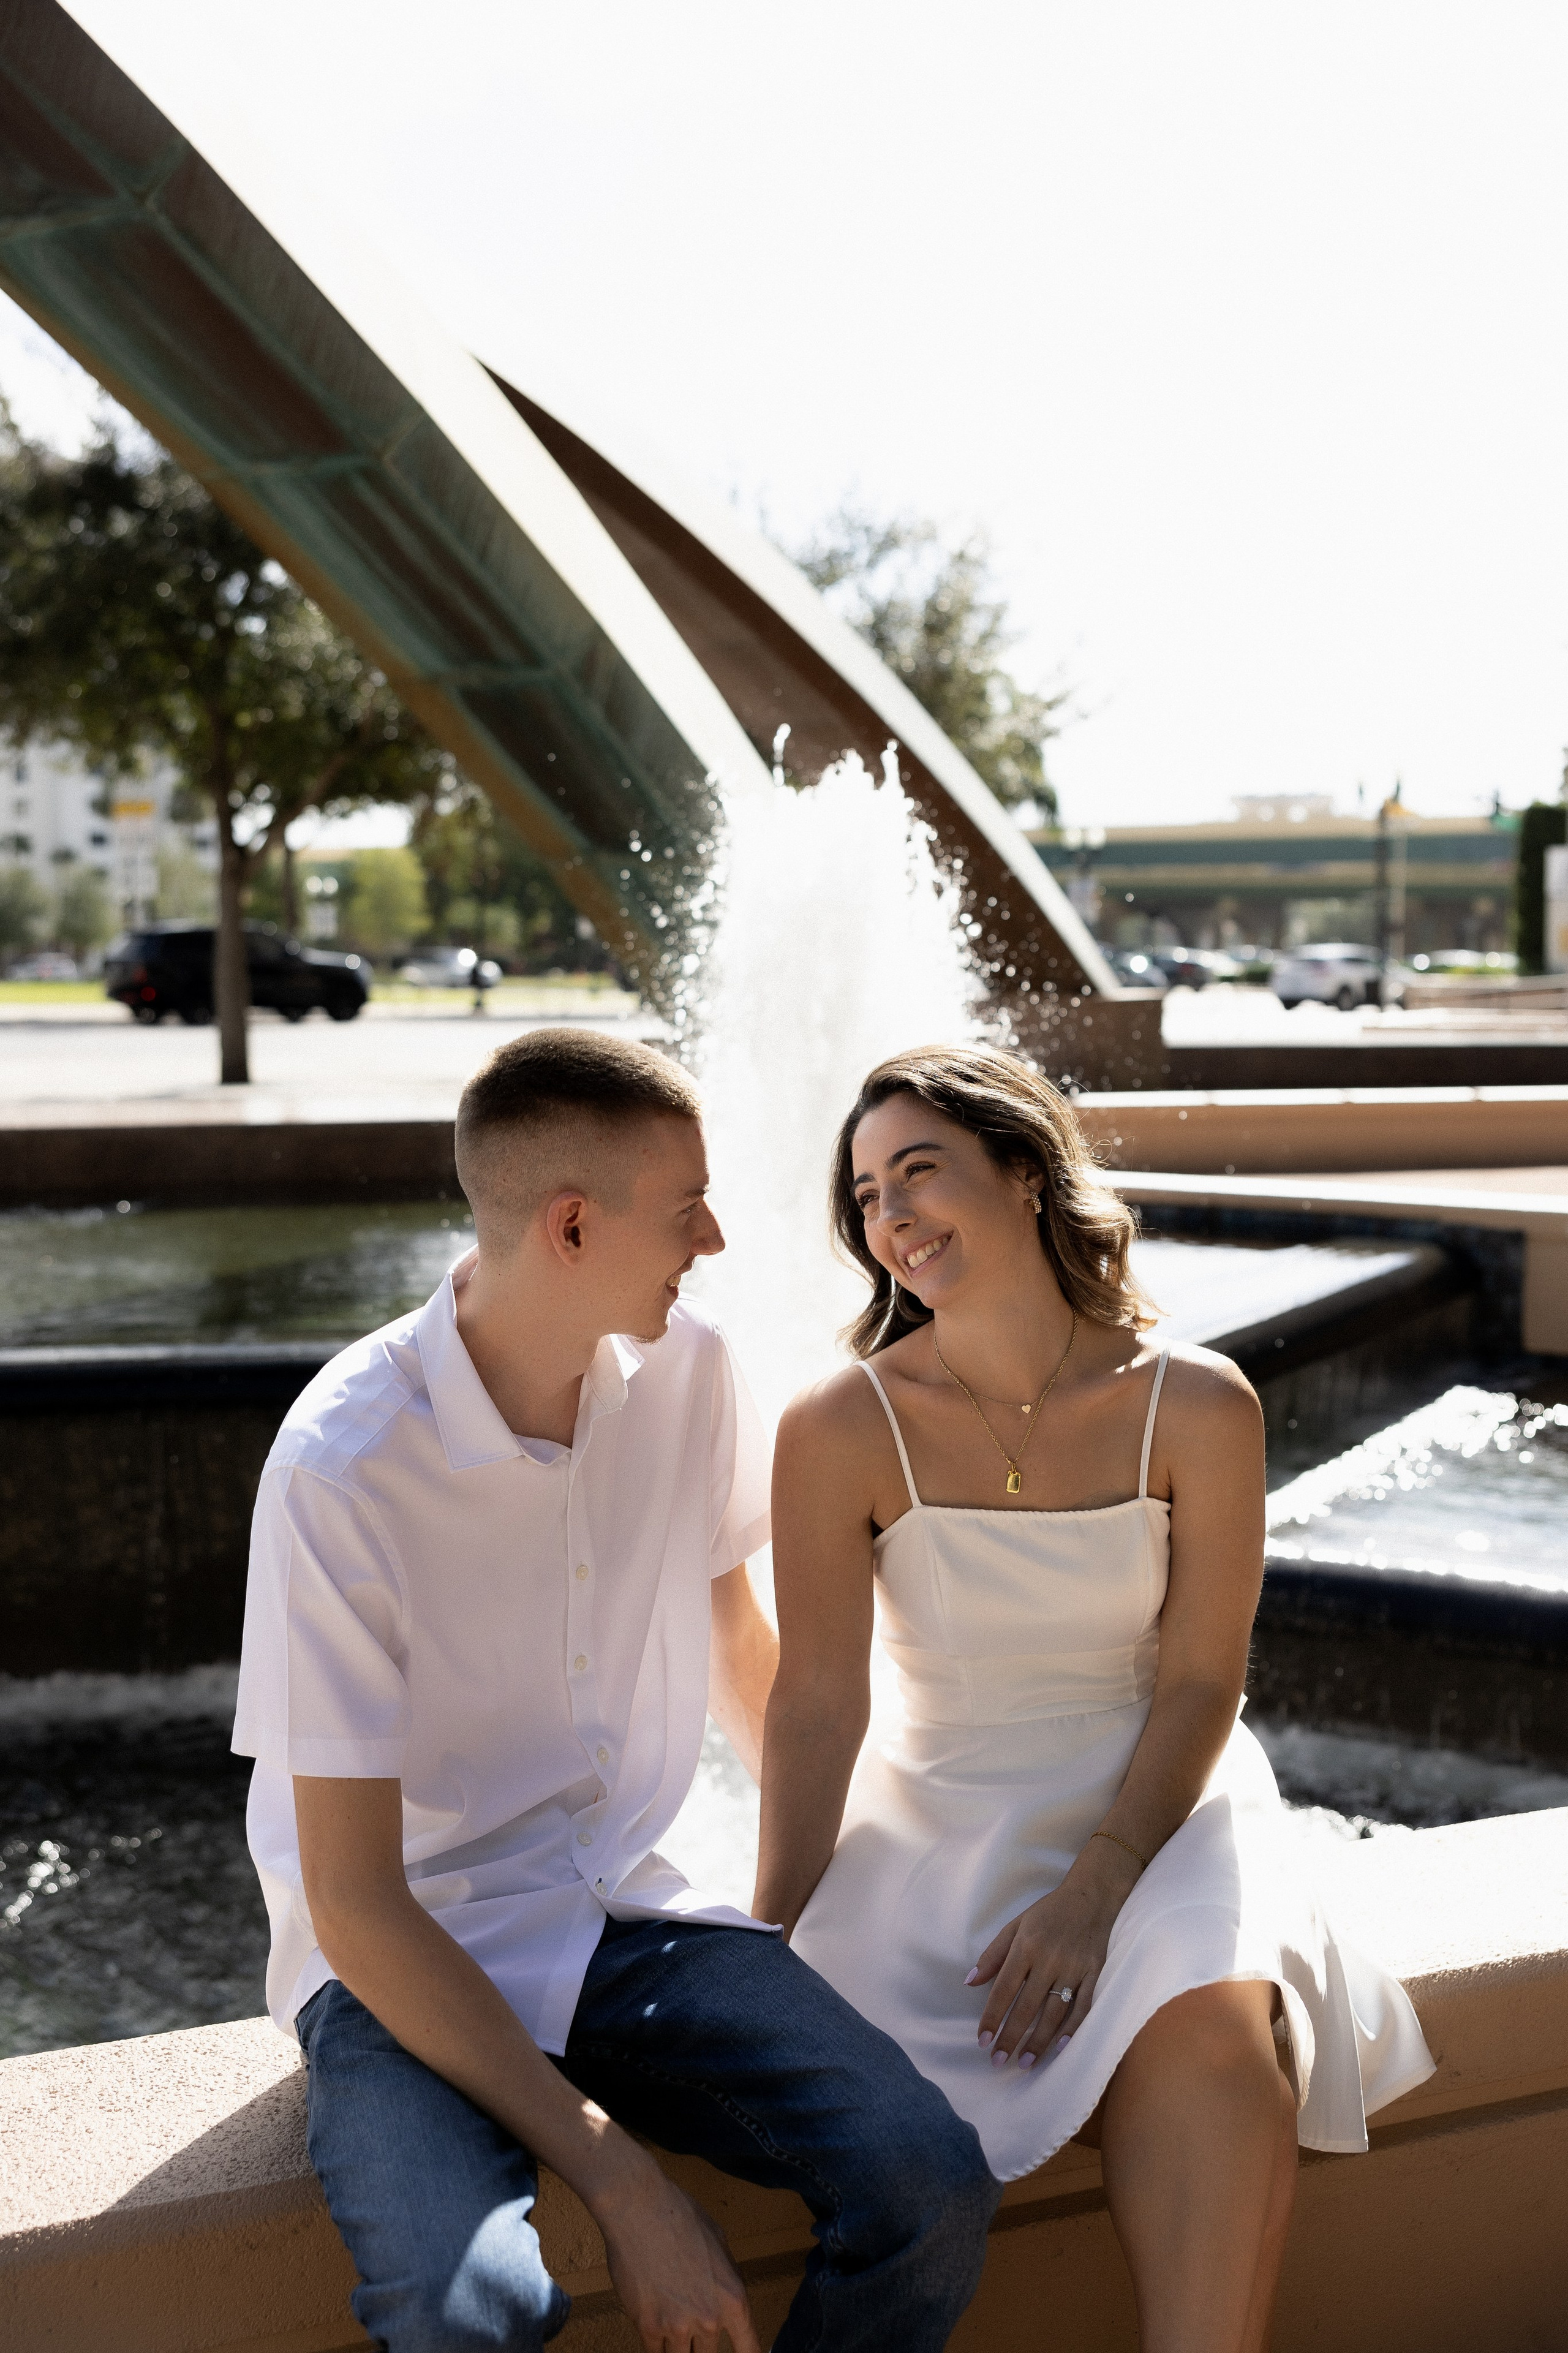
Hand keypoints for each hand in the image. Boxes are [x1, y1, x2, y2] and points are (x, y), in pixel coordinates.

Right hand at [596, 2151, 760, 2352]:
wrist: (639, 2208)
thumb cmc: (680, 2216)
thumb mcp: (719, 2242)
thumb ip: (726, 2279)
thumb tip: (726, 2301)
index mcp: (733, 2299)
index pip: (749, 2348)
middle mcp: (709, 2319)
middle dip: (701, 2344)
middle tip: (688, 2322)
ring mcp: (677, 2326)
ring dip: (676, 2345)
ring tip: (670, 2321)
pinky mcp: (648, 2326)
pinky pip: (655, 2351)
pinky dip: (655, 2342)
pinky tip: (653, 2324)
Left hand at [968, 1848, 1136, 2069]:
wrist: (1091, 1897)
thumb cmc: (1048, 1913)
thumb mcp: (1015, 1925)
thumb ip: (993, 1955)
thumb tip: (969, 1982)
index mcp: (1026, 1946)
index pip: (1004, 1989)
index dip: (992, 2017)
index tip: (982, 2041)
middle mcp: (1049, 1959)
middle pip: (1027, 2006)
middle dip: (1011, 2037)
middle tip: (998, 2062)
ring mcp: (1074, 1968)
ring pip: (1054, 2012)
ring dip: (1039, 2040)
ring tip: (1025, 2063)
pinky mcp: (1095, 1973)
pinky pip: (1084, 2006)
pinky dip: (1073, 2029)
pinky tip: (1060, 2047)